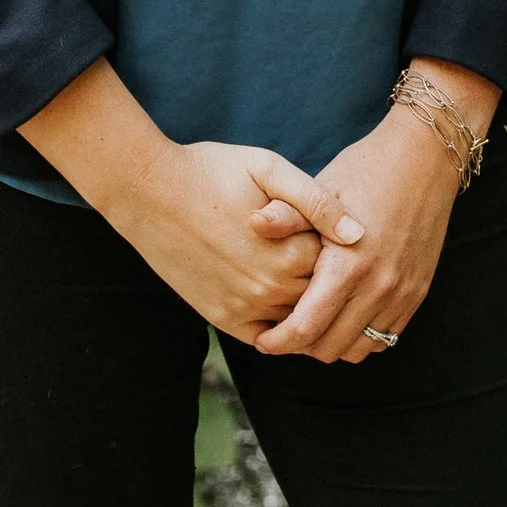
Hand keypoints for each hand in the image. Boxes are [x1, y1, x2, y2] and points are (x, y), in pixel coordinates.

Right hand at [17, 61, 359, 337]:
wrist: (147, 191)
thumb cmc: (210, 169)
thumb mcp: (268, 168)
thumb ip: (317, 201)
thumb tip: (359, 235)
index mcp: (290, 252)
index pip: (340, 264)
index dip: (339, 247)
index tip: (334, 232)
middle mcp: (271, 288)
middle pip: (322, 295)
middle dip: (328, 278)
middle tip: (326, 258)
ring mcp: (245, 308)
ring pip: (297, 319)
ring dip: (305, 302)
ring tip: (303, 274)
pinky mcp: (221, 318)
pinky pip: (265, 337)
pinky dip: (280, 327)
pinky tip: (283, 304)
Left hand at [250, 69, 494, 365]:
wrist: (425, 159)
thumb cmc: (365, 170)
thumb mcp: (321, 188)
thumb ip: (287, 215)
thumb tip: (253, 223)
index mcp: (348, 264)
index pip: (305, 329)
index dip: (278, 342)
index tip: (262, 339)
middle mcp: (378, 286)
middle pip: (329, 348)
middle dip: (300, 348)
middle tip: (281, 334)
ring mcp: (401, 293)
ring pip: (359, 349)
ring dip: (332, 345)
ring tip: (311, 328)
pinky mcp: (417, 293)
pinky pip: (385, 337)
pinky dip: (361, 337)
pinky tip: (343, 319)